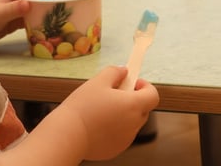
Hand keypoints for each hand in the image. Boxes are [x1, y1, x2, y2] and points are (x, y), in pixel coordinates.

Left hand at [0, 0, 51, 45]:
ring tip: (55, 11)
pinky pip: (26, 21)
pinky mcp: (9, 24)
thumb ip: (13, 9)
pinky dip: (34, 22)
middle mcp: (11, 1)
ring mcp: (10, 13)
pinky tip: (43, 26)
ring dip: (41, 8)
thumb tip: (29, 4)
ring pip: (29, 8)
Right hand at [41, 66, 159, 160]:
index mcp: (133, 105)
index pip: (153, 95)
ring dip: (123, 115)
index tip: (132, 83)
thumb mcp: (98, 81)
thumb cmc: (82, 107)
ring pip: (131, 123)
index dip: (145, 86)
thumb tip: (124, 71)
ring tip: (101, 110)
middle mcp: (134, 124)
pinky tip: (97, 125)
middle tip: (114, 94)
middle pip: (143, 109)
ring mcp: (126, 139)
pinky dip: (114, 129)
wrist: (67, 135)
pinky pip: (121, 135)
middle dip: (132, 100)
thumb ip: (115, 72)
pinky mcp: (116, 149)